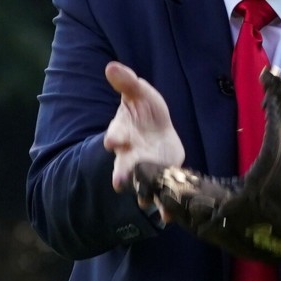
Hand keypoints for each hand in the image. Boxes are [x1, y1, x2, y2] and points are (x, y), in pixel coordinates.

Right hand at [102, 61, 185, 195]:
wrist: (156, 129)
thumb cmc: (144, 109)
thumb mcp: (138, 92)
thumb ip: (126, 82)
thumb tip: (111, 65)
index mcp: (123, 132)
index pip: (116, 134)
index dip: (114, 137)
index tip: (112, 141)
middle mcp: (130, 153)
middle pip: (124, 165)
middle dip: (122, 172)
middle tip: (119, 182)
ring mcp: (146, 167)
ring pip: (141, 183)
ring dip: (142, 192)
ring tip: (146, 202)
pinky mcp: (162, 176)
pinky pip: (161, 194)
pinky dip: (164, 206)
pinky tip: (169, 216)